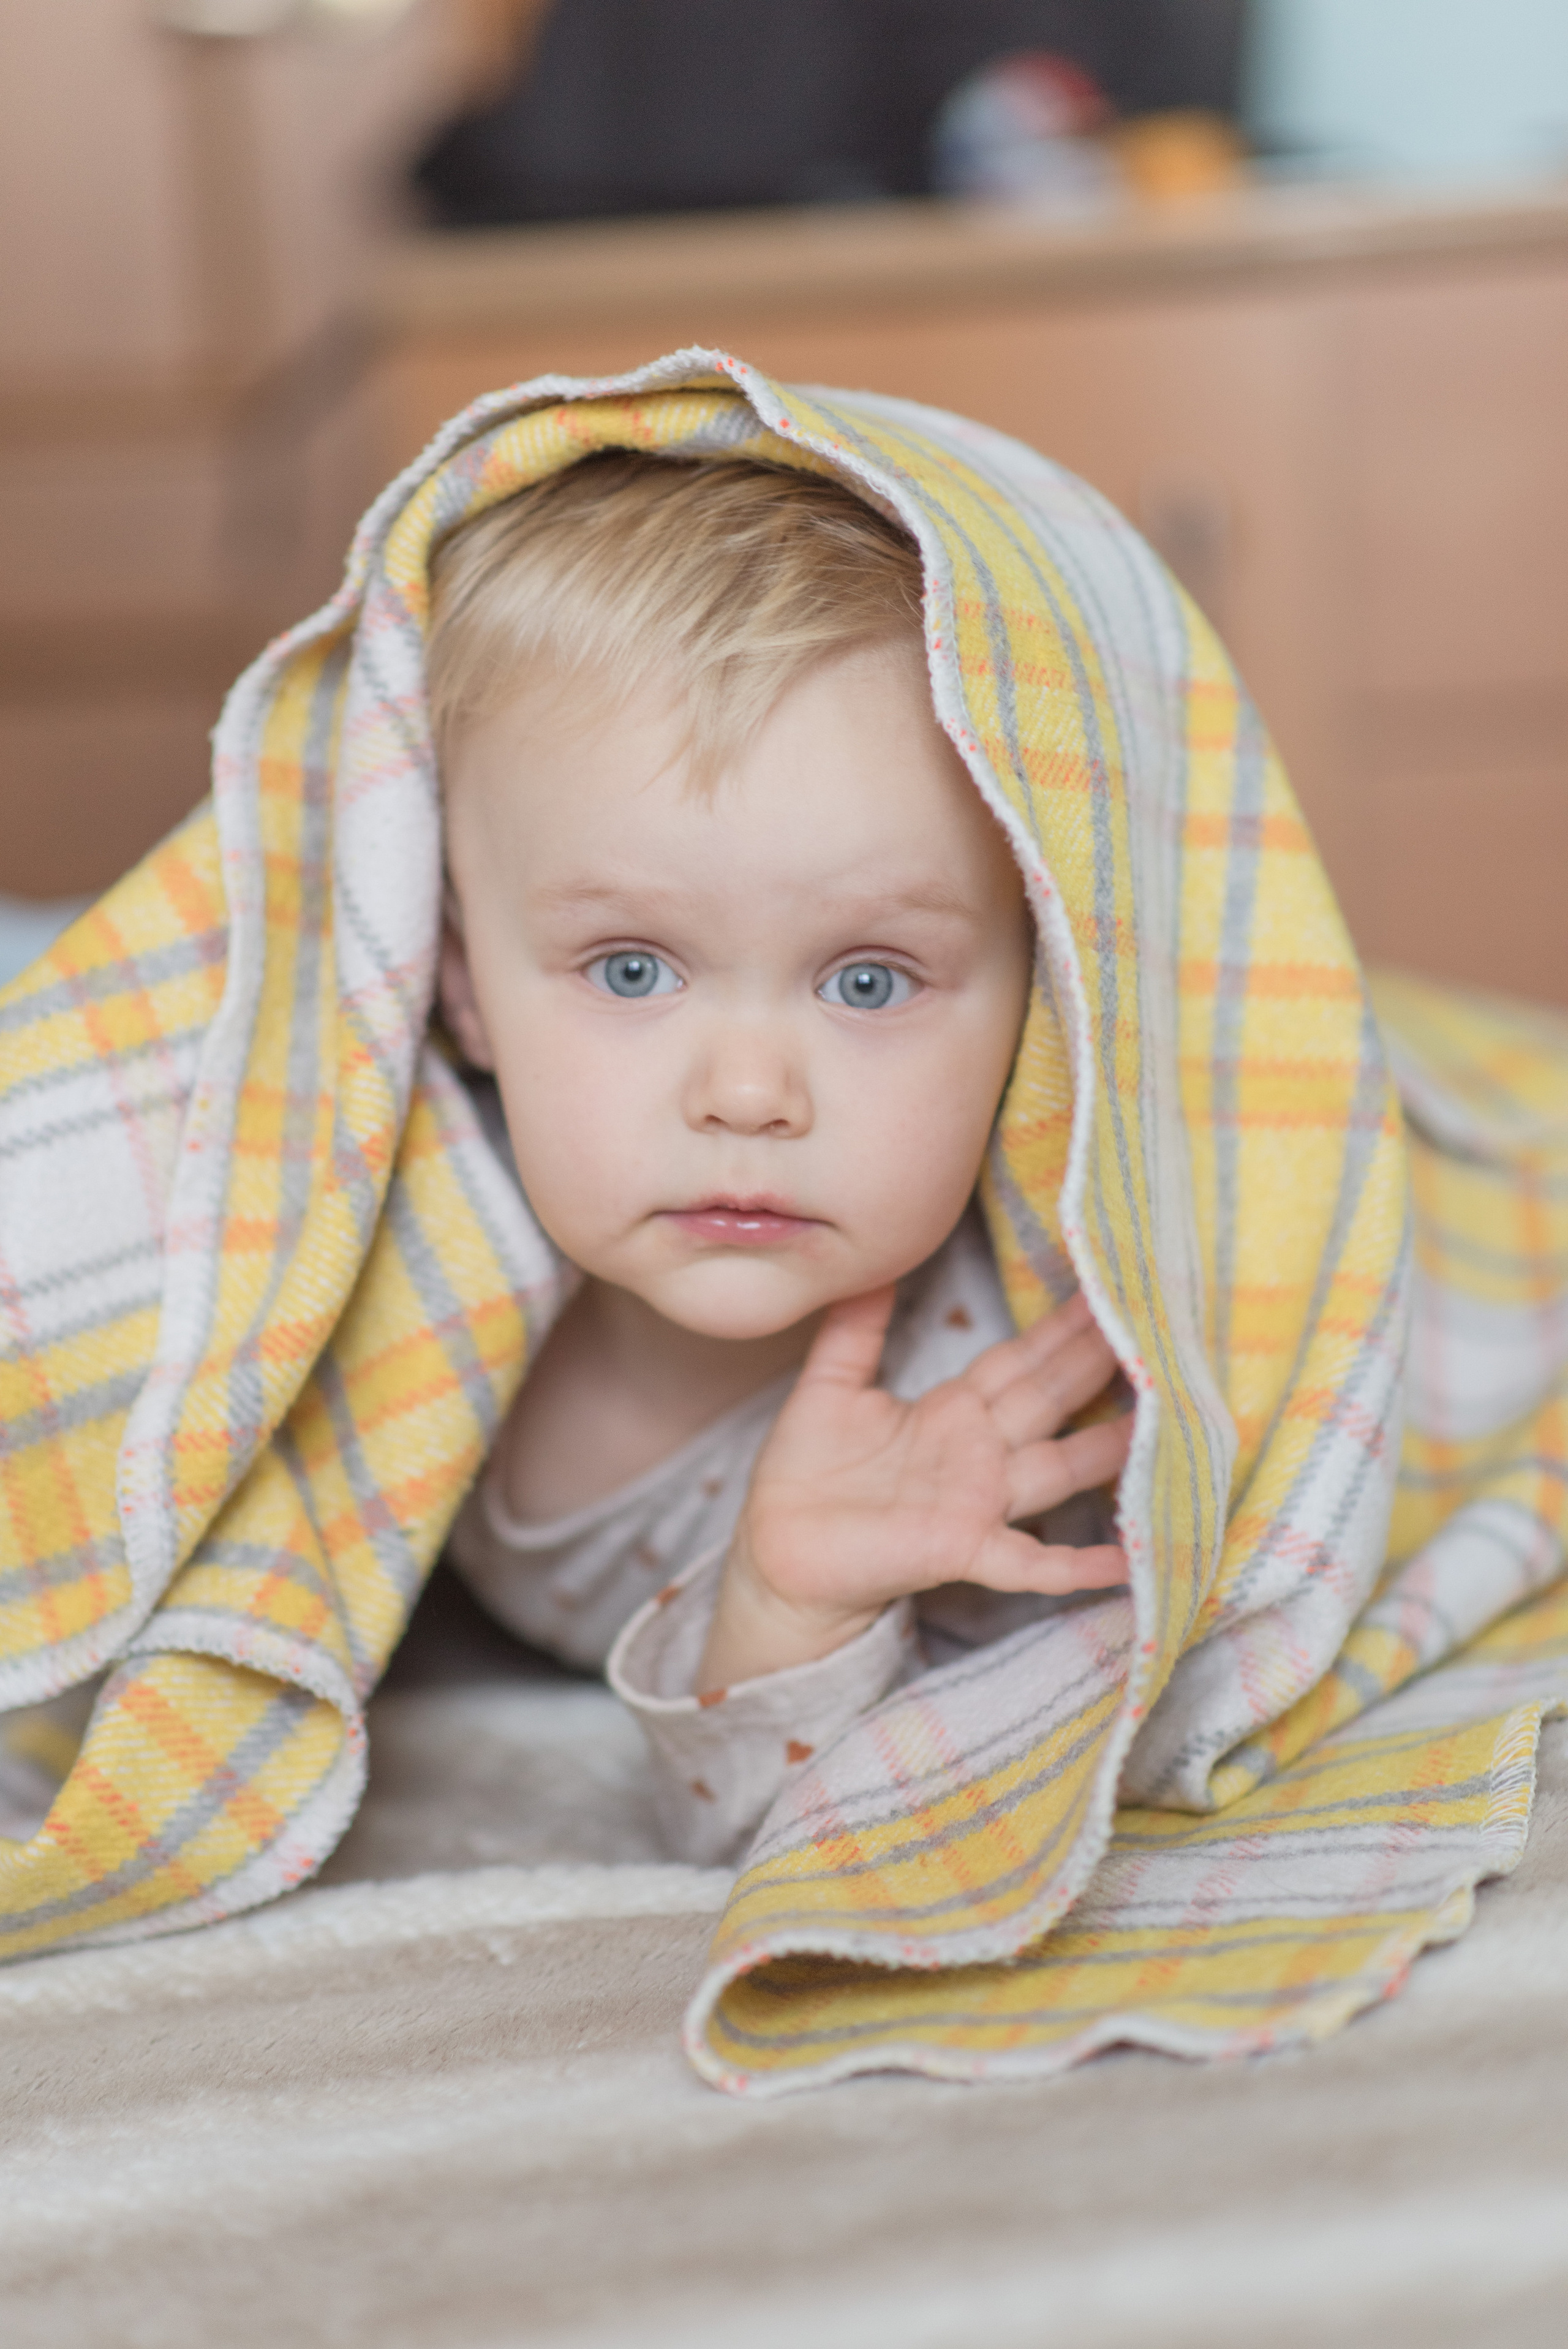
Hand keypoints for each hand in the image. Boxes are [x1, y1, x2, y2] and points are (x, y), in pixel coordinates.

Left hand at [697, 1287, 1131, 1690]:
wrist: (776, 1551)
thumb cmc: (805, 1475)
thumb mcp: (830, 1387)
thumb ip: (855, 1329)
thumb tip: (875, 1263)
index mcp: (952, 1412)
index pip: (1019, 1361)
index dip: (1060, 1329)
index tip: (1106, 1288)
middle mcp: (978, 1454)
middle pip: (1049, 1399)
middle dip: (1098, 1362)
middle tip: (1155, 1326)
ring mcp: (977, 1504)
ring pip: (1057, 1468)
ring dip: (1109, 1450)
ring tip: (1167, 1425)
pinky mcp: (962, 1550)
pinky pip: (1028, 1561)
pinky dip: (1075, 1565)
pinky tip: (1124, 1562)